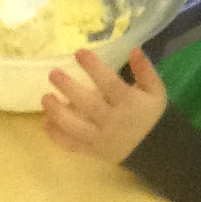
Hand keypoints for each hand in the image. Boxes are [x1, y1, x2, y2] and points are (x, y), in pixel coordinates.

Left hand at [42, 48, 166, 163]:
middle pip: (89, 105)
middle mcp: (113, 121)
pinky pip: (72, 145)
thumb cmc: (151, 113)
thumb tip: (134, 50)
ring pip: (76, 128)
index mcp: (129, 104)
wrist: (153, 148)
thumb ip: (145, 70)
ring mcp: (101, 138)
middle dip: (69, 89)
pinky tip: (45, 122)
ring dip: (58, 113)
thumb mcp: (155, 90)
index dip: (94, 68)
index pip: (110, 84)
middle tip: (53, 73)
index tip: (79, 52)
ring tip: (45, 97)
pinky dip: (57, 136)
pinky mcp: (93, 151)